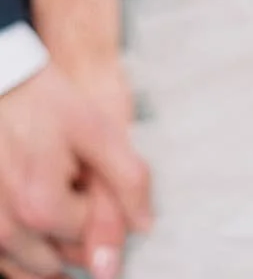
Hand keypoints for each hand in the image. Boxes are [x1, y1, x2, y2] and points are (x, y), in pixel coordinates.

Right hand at [0, 62, 148, 278]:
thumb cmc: (45, 103)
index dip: (102, 201)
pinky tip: (38, 213)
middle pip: (66, 257)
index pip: (95, 234)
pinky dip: (29, 250)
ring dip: (54, 242)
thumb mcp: (97, 131)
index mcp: (41, 208)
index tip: (89, 168)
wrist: (0, 86)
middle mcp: (8, 232)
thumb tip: (144, 229)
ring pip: (37, 268)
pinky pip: (10, 262)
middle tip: (70, 177)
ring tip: (54, 189)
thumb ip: (126, 181)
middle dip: (78, 225)